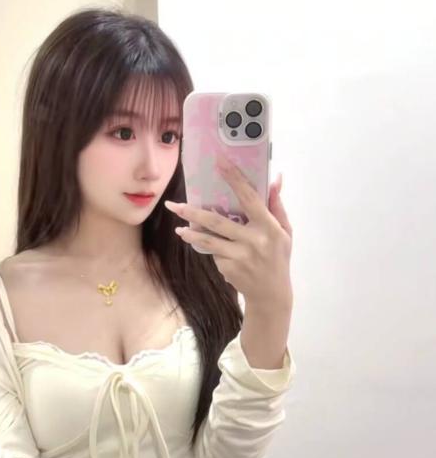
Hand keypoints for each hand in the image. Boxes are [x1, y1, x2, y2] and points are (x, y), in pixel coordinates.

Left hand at [164, 152, 292, 312]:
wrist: (271, 294)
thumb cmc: (278, 258)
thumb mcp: (284, 231)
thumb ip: (276, 205)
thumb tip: (275, 178)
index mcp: (269, 227)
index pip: (250, 198)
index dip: (235, 179)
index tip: (220, 163)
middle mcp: (253, 241)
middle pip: (217, 222)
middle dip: (192, 212)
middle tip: (173, 204)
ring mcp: (239, 256)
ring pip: (208, 241)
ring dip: (190, 233)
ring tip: (179, 229)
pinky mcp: (229, 269)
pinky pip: (214, 254)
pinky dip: (210, 249)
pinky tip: (210, 249)